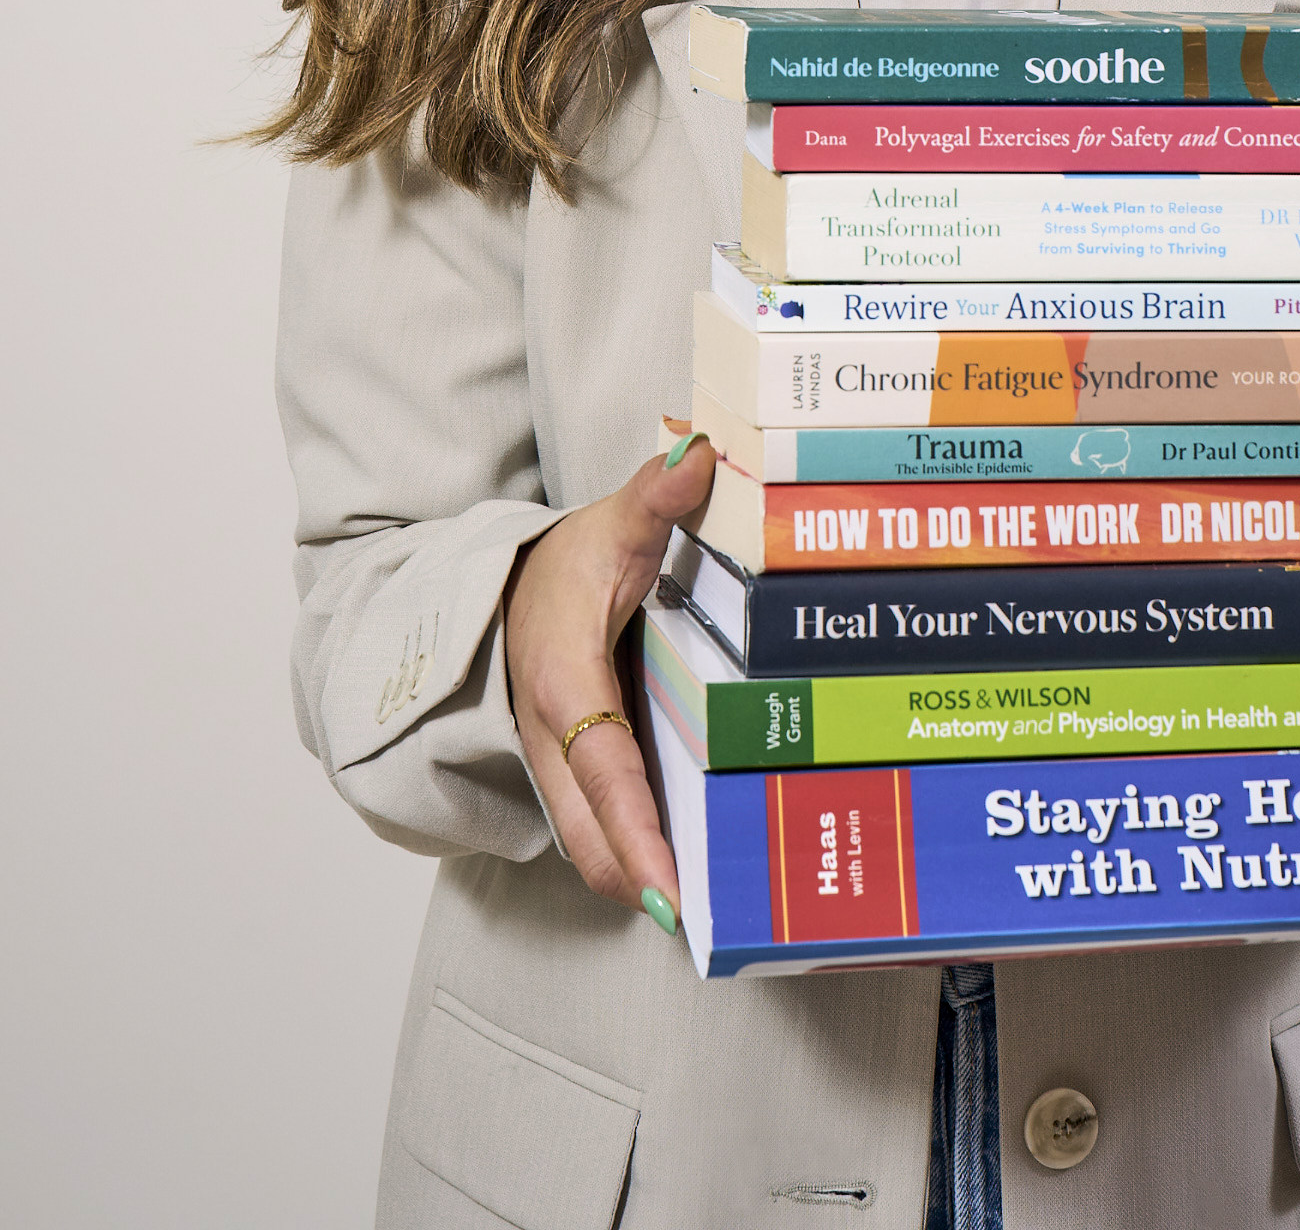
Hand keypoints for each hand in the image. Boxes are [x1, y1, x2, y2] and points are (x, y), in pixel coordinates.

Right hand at [505, 435, 716, 923]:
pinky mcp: (572, 774)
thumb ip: (656, 495)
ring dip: (641, 879)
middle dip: (643, 884)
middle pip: (592, 836)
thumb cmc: (562, 563)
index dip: (635, 834)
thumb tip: (700, 454)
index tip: (668, 892)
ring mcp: (557, 764)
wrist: (503, 589)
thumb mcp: (611, 522)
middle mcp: (553, 738)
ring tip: (716, 917)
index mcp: (564, 681)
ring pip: (591, 842)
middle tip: (715, 926)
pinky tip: (697, 870)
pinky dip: (637, 855)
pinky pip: (601, 826)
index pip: (603, 772)